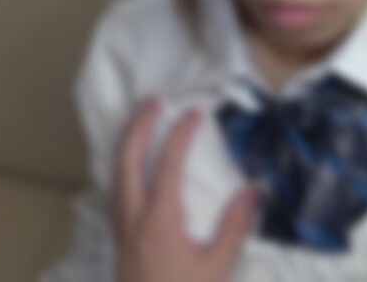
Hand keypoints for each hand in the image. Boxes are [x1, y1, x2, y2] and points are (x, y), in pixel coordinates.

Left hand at [113, 98, 257, 281]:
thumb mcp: (216, 268)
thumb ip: (233, 228)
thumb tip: (251, 191)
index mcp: (159, 221)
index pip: (167, 165)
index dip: (179, 135)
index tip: (194, 114)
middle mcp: (133, 219)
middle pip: (126, 161)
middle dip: (138, 126)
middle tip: (154, 102)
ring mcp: (121, 230)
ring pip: (115, 175)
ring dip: (126, 144)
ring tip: (140, 124)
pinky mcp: (118, 241)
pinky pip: (115, 191)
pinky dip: (123, 167)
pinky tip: (133, 169)